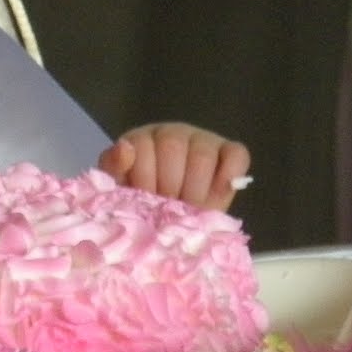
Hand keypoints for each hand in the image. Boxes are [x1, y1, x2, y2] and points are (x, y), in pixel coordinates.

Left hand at [97, 122, 250, 211]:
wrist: (173, 218)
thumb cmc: (143, 201)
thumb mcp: (119, 188)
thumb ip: (115, 169)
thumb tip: (125, 147)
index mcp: (141, 140)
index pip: (141, 145)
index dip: (145, 178)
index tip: (147, 201)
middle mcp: (172, 133)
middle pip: (172, 146)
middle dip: (169, 186)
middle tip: (170, 209)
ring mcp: (203, 140)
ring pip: (202, 154)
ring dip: (196, 188)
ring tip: (191, 209)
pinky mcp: (230, 152)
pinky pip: (237, 154)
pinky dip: (230, 173)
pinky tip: (220, 192)